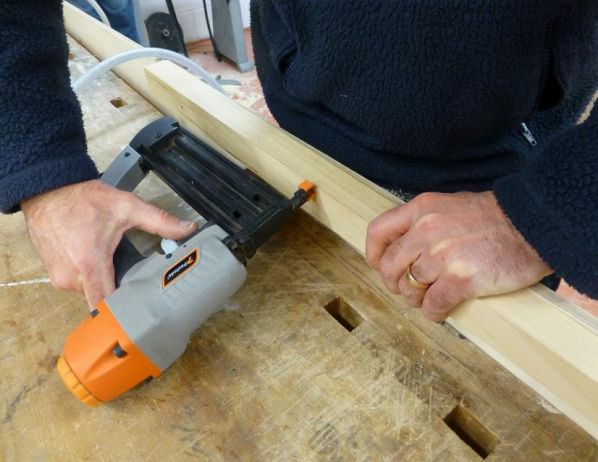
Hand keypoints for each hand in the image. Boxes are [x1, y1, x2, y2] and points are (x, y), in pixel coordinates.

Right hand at [21, 180, 197, 308]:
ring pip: (89, 294)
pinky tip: (102, 265)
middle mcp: (71, 276)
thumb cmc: (82, 199)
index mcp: (89, 264)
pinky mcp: (54, 275)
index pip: (105, 305)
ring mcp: (59, 278)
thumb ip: (159, 220)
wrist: (47, 190)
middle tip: (139, 286)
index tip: (141, 310)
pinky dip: (91, 279)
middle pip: (100, 302)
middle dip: (119, 296)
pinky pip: (78, 286)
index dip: (123, 312)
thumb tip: (188, 228)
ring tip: (119, 270)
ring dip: (104, 285)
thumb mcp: (127, 206)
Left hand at [366, 191, 551, 320]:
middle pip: (388, 268)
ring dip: (417, 300)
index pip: (378, 232)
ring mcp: (443, 255)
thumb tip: (403, 250)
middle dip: (396, 284)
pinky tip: (443, 310)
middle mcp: (426, 230)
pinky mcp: (461, 279)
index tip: (380, 266)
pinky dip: (434, 313)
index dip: (374, 254)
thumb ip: (423, 223)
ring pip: (409, 290)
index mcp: (421, 209)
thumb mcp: (450, 206)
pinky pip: (432, 305)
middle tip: (410, 289)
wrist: (534, 224)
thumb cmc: (495, 218)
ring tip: (431, 298)